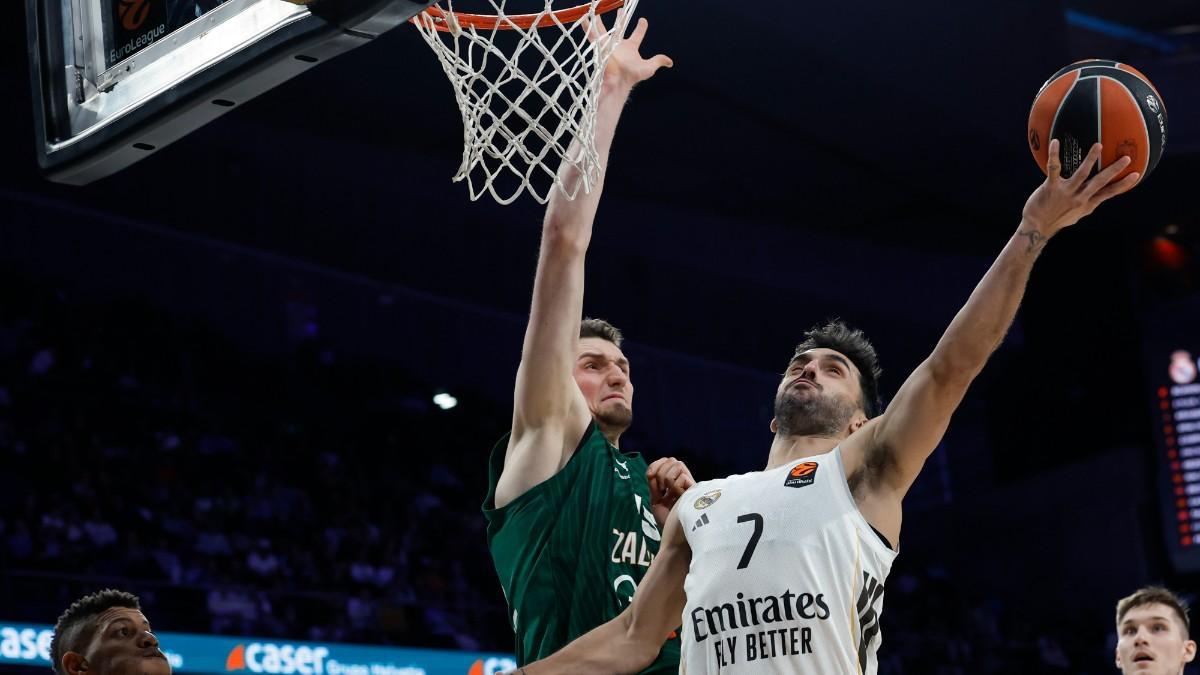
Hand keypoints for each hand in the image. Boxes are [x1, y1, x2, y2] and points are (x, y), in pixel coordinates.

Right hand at [584, 12, 672, 93]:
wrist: (618, 80)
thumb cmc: (632, 75)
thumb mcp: (648, 67)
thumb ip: (658, 61)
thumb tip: (670, 62)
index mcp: (630, 47)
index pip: (637, 34)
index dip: (641, 27)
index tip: (643, 20)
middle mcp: (619, 45)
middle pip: (620, 29)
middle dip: (620, 19)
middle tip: (620, 9)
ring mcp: (609, 44)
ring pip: (604, 29)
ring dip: (600, 20)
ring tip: (596, 9)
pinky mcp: (599, 46)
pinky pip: (592, 34)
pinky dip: (587, 26)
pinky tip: (584, 17)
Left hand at [646, 456, 694, 526]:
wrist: (674, 535)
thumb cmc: (667, 521)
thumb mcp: (656, 501)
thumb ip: (654, 486)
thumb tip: (651, 471)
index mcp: (672, 483)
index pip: (665, 462)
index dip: (656, 464)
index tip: (650, 476)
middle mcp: (681, 482)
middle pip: (671, 460)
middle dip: (660, 469)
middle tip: (660, 488)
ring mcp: (689, 484)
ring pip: (678, 463)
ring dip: (666, 476)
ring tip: (667, 491)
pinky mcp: (695, 489)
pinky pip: (682, 476)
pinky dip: (674, 486)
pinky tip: (677, 497)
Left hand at [1021, 140, 1138, 237]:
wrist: (1037, 227)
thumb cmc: (1058, 218)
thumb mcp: (1079, 213)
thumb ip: (1090, 202)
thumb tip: (1101, 194)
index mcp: (1088, 203)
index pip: (1109, 192)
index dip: (1124, 184)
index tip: (1136, 174)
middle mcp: (1079, 198)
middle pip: (1100, 182)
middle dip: (1113, 170)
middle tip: (1126, 157)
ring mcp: (1066, 192)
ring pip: (1081, 174)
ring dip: (1090, 159)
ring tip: (1098, 146)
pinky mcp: (1051, 187)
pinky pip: (1054, 168)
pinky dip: (1054, 154)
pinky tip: (1055, 142)